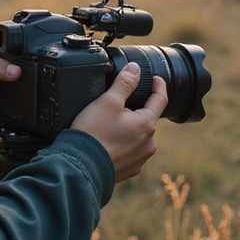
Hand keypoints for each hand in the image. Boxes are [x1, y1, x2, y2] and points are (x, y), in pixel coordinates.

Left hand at [0, 38, 20, 134]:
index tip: (23, 56)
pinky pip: (12, 108)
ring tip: (14, 93)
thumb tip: (15, 71)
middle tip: (19, 77)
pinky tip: (11, 108)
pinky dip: (13, 109)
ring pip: (15, 88)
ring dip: (16, 92)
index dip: (15, 50)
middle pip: (13, 68)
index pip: (6, 47)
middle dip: (18, 74)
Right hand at [71, 63, 166, 181]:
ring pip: (139, 136)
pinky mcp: (130, 170)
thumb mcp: (108, 101)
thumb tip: (135, 69)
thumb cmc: (93, 133)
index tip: (155, 79)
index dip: (158, 85)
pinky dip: (123, 144)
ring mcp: (140, 159)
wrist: (80, 167)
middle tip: (117, 105)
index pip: (160, 99)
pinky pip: (131, 151)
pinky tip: (108, 142)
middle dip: (137, 110)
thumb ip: (124, 83)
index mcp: (147, 124)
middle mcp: (149, 144)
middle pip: (147, 119)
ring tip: (109, 126)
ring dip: (130, 128)